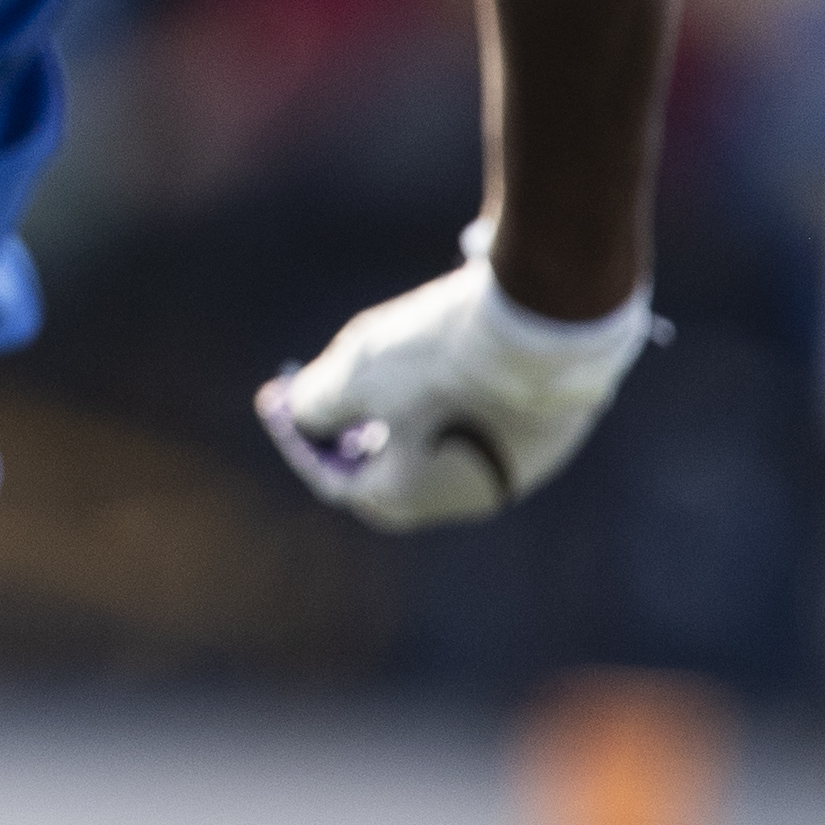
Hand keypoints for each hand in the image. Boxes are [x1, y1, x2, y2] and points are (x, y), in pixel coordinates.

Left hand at [257, 250, 653, 531]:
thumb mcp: (356, 373)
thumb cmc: (439, 358)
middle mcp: (468, 497)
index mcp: (413, 496)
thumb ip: (316, 403)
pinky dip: (451, 411)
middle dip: (353, 442)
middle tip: (329, 406)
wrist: (545, 327)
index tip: (275, 399)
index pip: (338, 481)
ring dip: (405, 427)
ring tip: (383, 387)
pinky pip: (486, 432)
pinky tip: (442, 373)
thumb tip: (302, 415)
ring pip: (443, 457)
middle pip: (392, 480)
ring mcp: (516, 471)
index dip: (300, 440)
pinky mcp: (549, 438)